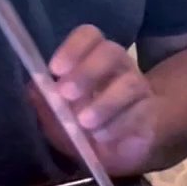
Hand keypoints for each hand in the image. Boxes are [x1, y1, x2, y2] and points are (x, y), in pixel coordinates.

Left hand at [34, 25, 157, 176]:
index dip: (73, 48)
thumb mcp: (57, 117)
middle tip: (66, 94)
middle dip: (87, 72)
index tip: (55, 70)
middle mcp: (119, 67)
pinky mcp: (152, 113)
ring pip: (130, 83)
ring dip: (104, 103)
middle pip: (111, 52)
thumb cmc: (81, 126)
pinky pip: (141, 112)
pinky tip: (103, 136)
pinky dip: (120, 125)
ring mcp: (139, 88)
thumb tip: (34, 90)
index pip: (89, 36)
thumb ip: (45, 103)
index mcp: (93, 58)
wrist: (119, 149)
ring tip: (84, 123)